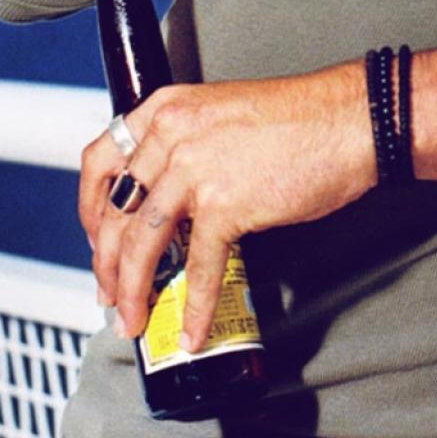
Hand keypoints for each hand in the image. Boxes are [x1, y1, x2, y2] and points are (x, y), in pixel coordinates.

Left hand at [81, 69, 375, 350]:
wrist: (348, 119)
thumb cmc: (299, 118)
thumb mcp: (221, 115)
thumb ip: (187, 145)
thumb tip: (170, 198)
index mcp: (165, 109)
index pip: (101, 161)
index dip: (88, 208)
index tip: (94, 236)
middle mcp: (171, 135)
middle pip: (114, 212)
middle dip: (105, 264)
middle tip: (109, 293)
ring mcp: (195, 169)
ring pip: (142, 243)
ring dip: (132, 291)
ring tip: (134, 319)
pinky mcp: (226, 204)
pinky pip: (200, 266)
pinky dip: (196, 305)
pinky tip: (194, 328)